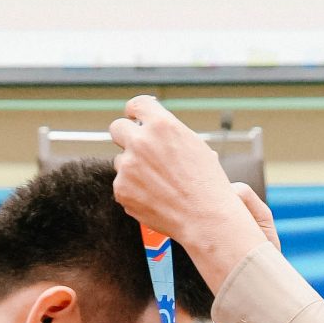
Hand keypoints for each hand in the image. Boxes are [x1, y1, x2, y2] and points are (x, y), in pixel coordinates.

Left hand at [108, 96, 271, 289]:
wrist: (205, 217)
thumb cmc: (206, 183)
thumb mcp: (193, 144)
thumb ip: (167, 132)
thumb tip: (151, 125)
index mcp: (162, 125)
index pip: (136, 105)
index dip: (135, 112)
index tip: (135, 118)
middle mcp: (141, 142)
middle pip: (117, 128)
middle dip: (125, 135)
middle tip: (138, 148)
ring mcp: (128, 166)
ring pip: (121, 160)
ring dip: (133, 168)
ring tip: (159, 184)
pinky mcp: (121, 189)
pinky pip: (122, 184)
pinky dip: (134, 190)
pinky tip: (155, 197)